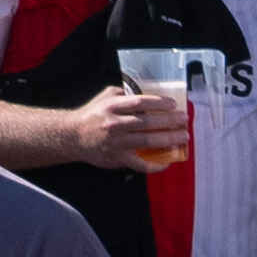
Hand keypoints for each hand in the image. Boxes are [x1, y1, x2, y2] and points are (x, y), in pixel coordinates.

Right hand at [75, 82, 192, 172]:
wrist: (72, 136)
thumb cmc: (91, 115)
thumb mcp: (105, 98)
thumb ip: (124, 94)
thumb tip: (147, 92)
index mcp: (112, 106)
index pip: (140, 102)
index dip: (159, 103)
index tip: (173, 104)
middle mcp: (114, 124)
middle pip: (148, 122)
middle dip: (170, 121)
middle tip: (184, 120)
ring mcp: (116, 142)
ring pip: (148, 141)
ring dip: (169, 139)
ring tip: (182, 137)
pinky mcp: (117, 158)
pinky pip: (140, 163)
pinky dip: (155, 164)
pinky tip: (167, 162)